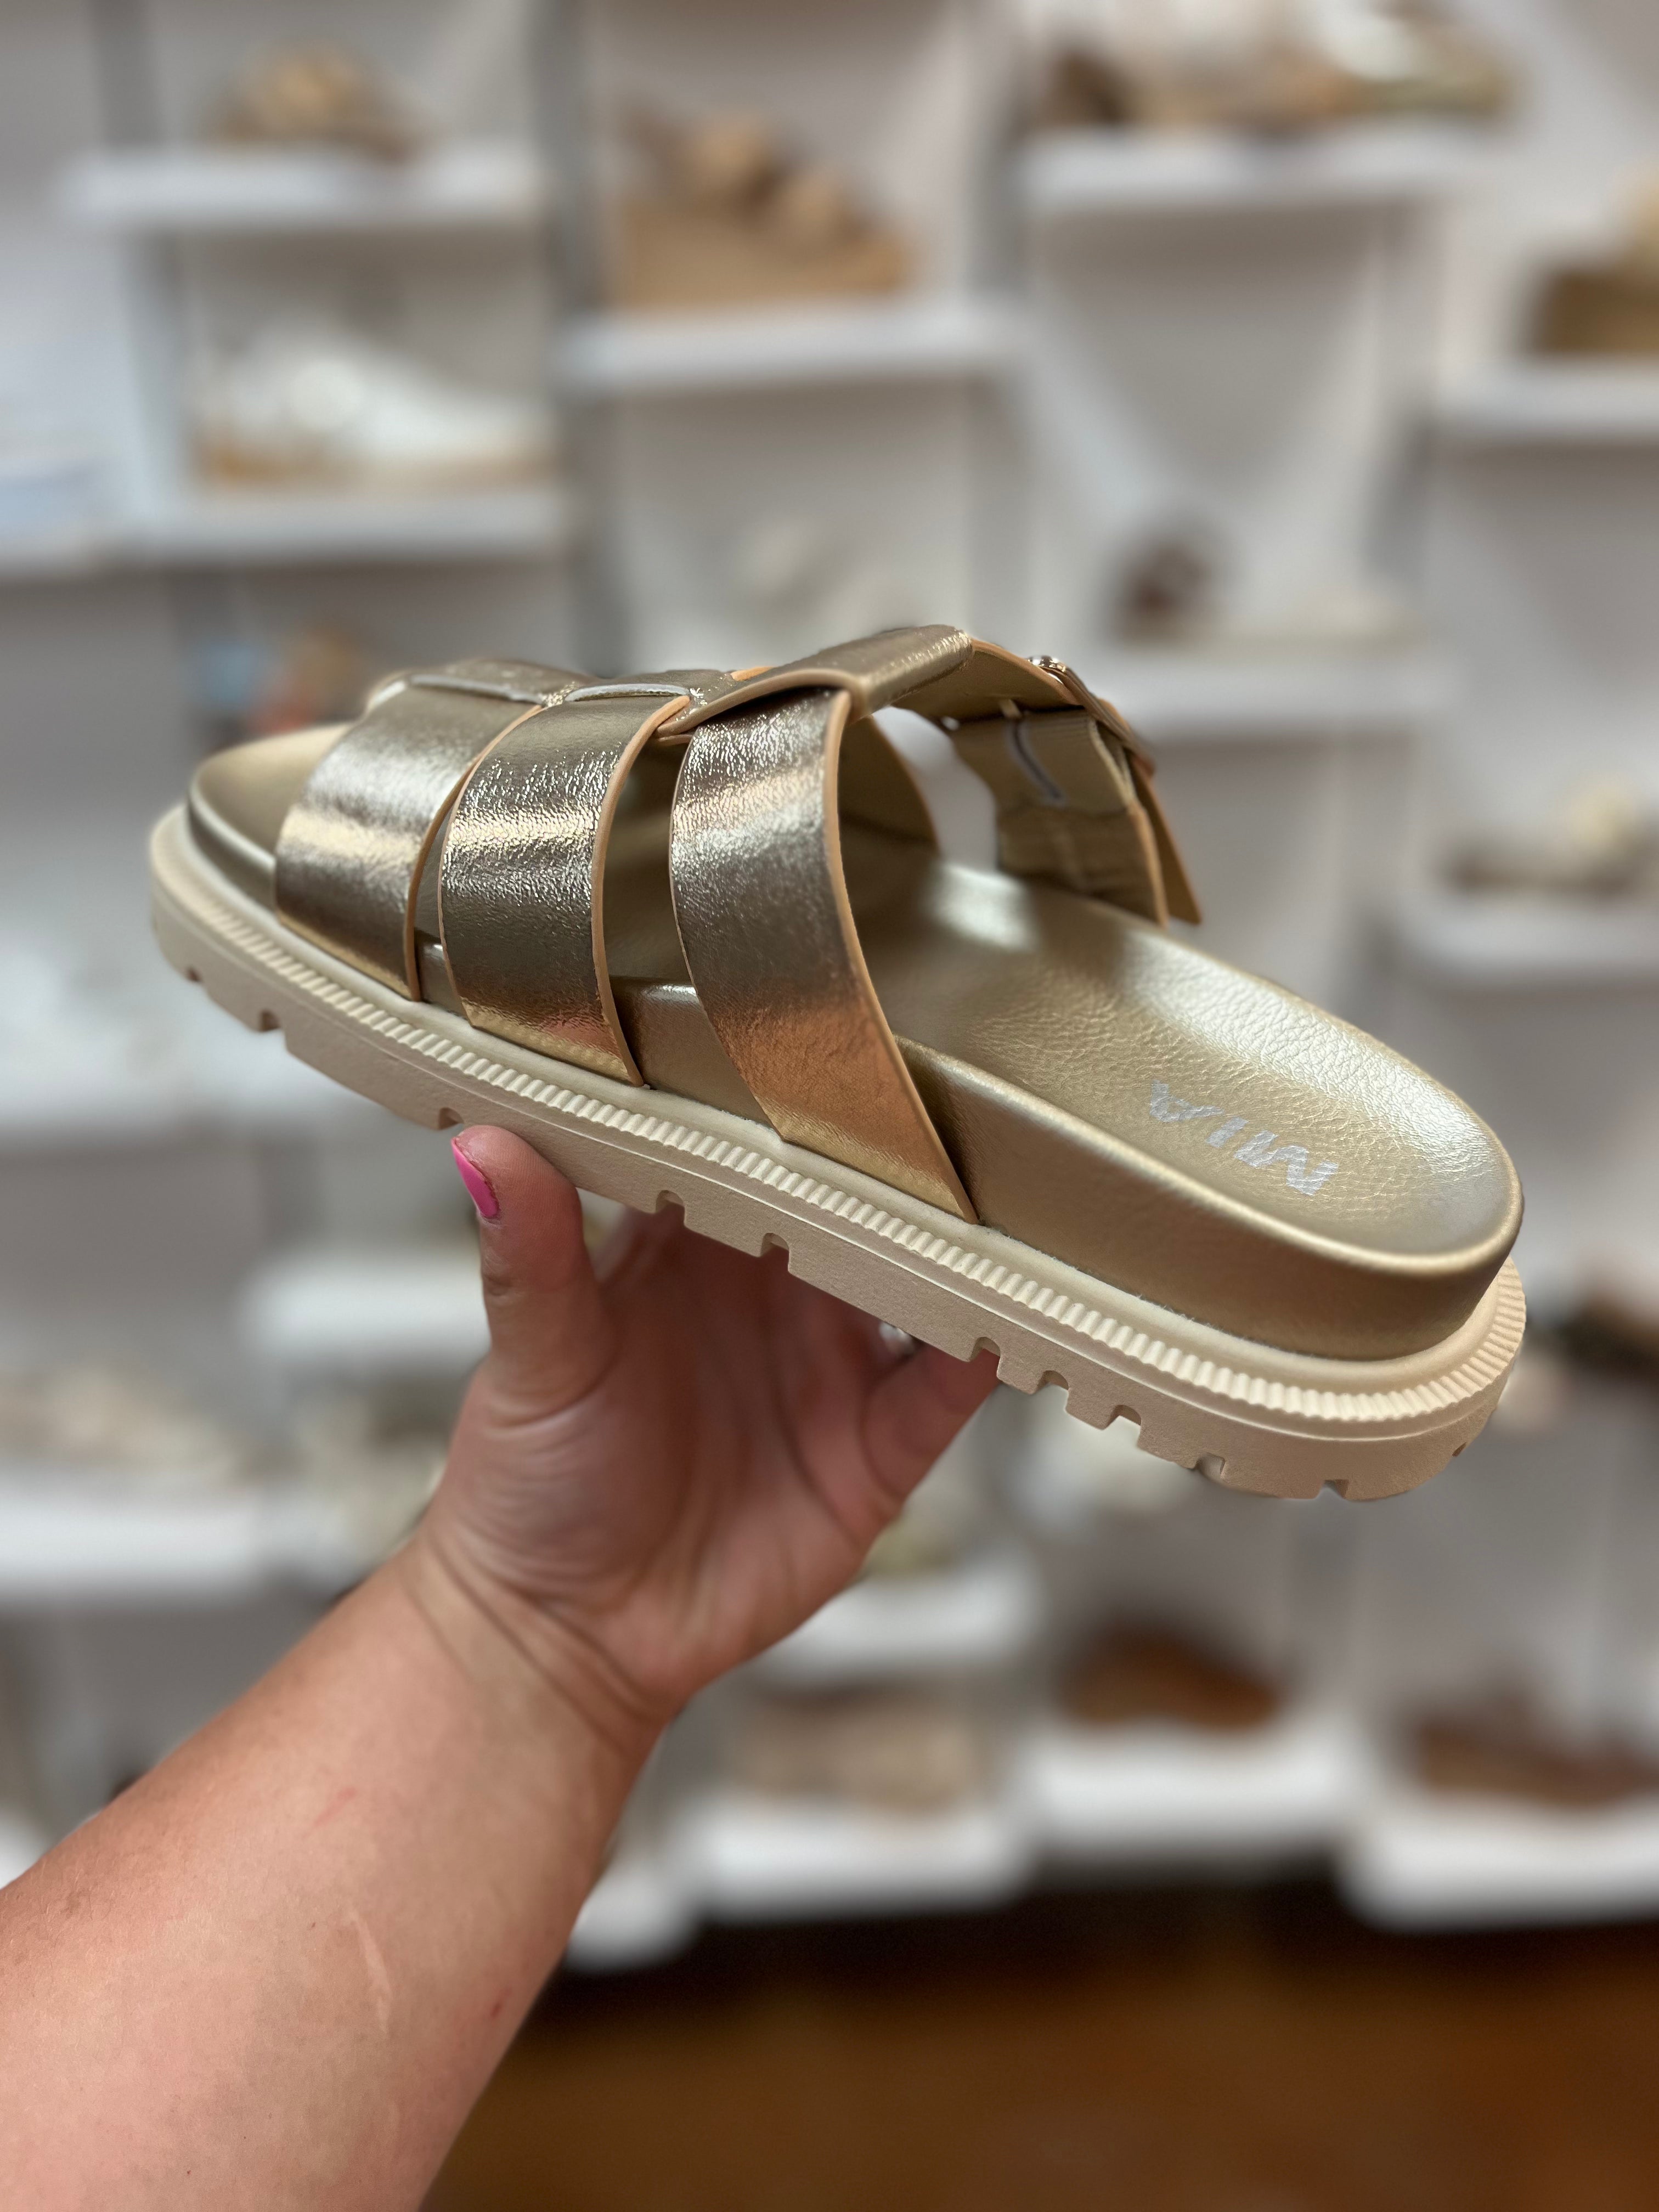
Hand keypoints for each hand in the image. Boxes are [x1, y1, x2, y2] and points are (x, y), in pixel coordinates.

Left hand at [407, 1127, 996, 1753]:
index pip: (754, 1145)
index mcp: (691, 1243)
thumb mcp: (534, 1357)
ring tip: (1002, 1198)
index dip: (792, 1093)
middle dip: (900, 1159)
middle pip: (855, 1204)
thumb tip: (485, 1148)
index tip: (829, 1033)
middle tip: (946, 1097)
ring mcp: (828, 1369)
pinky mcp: (871, 1454)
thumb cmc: (530, 1484)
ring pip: (916, 1284)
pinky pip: (943, 1395)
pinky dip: (980, 1356)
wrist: (562, 1635)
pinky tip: (1003, 1321)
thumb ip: (529, 1254)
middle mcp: (772, 1293)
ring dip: (957, 1247)